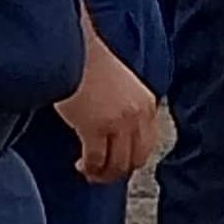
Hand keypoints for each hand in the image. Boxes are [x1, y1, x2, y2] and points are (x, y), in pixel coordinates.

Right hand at [54, 33, 159, 183]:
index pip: (149, 145)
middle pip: (136, 159)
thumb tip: (118, 139)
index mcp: (147, 104)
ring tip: (89, 171)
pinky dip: (88, 168)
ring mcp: (118, 123)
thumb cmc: (92, 64)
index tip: (117, 162)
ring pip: (116, 165)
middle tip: (101, 172)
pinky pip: (95, 160)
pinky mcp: (95, 128)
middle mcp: (138, 115)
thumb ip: (127, 109)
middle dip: (119, 172)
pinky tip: (80, 164)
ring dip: (103, 174)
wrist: (75, 49)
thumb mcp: (123, 86)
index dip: (132, 159)